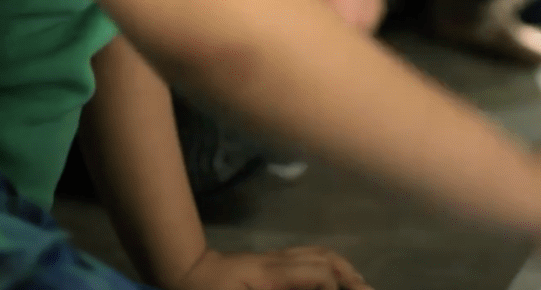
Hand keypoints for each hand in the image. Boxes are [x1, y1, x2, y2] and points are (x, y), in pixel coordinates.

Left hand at [168, 247, 371, 289]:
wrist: (183, 275)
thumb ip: (282, 288)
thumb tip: (319, 284)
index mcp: (272, 273)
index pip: (319, 271)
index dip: (336, 287)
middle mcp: (279, 261)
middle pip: (326, 259)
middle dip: (350, 277)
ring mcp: (275, 258)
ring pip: (318, 254)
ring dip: (342, 269)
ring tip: (358, 285)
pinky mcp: (269, 262)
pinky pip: (306, 257)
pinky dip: (326, 267)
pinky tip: (331, 281)